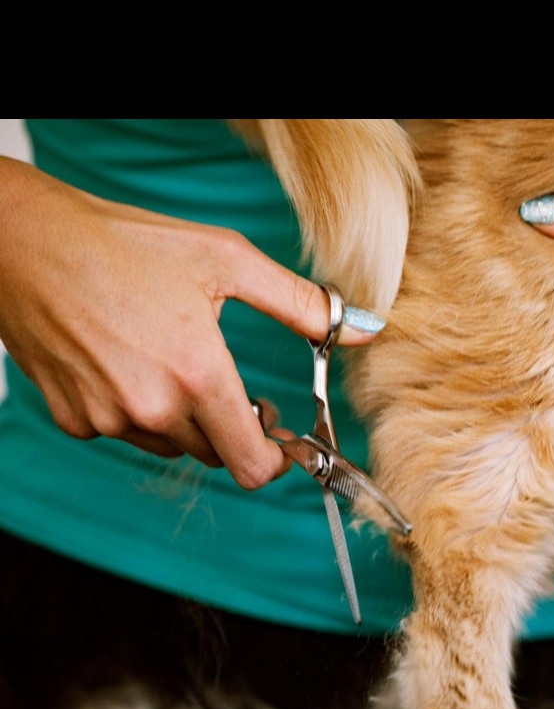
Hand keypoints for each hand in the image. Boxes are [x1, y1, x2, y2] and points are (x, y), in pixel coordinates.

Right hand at [0, 157, 382, 488]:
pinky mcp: (74, 419)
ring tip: (172, 358)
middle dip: (233, 425)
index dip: (276, 462)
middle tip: (224, 379)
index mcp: (198, 375)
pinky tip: (128, 362)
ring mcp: (108, 419)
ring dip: (186, 418)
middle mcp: (152, 409)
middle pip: (218, 453)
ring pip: (175, 445)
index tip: (282, 442)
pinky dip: (139, 411)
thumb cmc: (127, 243)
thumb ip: (302, 303)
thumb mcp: (227, 261)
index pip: (253, 466)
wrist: (23, 241)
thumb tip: (365, 328)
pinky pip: (128, 434)